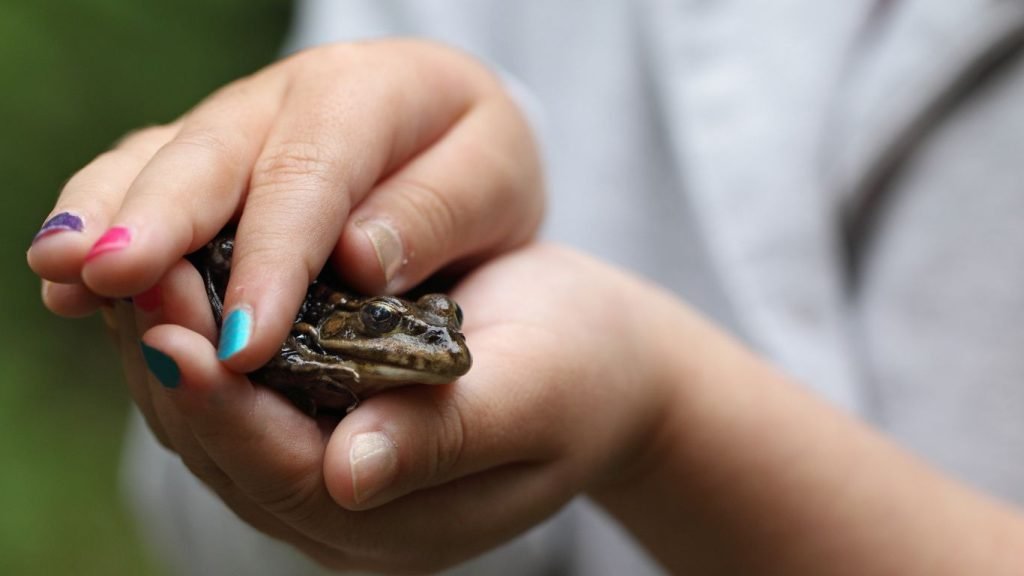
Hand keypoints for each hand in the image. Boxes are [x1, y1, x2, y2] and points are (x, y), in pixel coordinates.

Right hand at [28, 38, 541, 363]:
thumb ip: (439, 210)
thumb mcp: (493, 175)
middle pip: (211, 155)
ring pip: (157, 160)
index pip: (312, 176)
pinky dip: (98, 221)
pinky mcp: (207, 159)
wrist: (451, 129)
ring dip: (103, 217)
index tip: (245, 341)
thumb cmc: (476, 160)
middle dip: (160, 222)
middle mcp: (286, 100)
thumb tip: (360, 260)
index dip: (274, 258)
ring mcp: (236, 124)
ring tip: (61, 275)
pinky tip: (66, 276)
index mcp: (367, 93)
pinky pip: (142, 178)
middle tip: (113, 281)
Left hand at [115, 243, 675, 571]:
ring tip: (142, 268)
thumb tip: (349, 476)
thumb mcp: (537, 395)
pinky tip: (185, 275)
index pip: (286, 477)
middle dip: (177, 371)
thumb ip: (446, 440)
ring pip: (219, 426)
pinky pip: (240, 390)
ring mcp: (330, 470)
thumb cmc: (585, 369)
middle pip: (232, 456)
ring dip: (175, 351)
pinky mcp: (322, 419)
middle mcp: (351, 509)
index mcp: (407, 521)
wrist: (600, 357)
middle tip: (135, 276)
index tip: (175, 328)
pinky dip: (206, 335)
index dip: (224, 409)